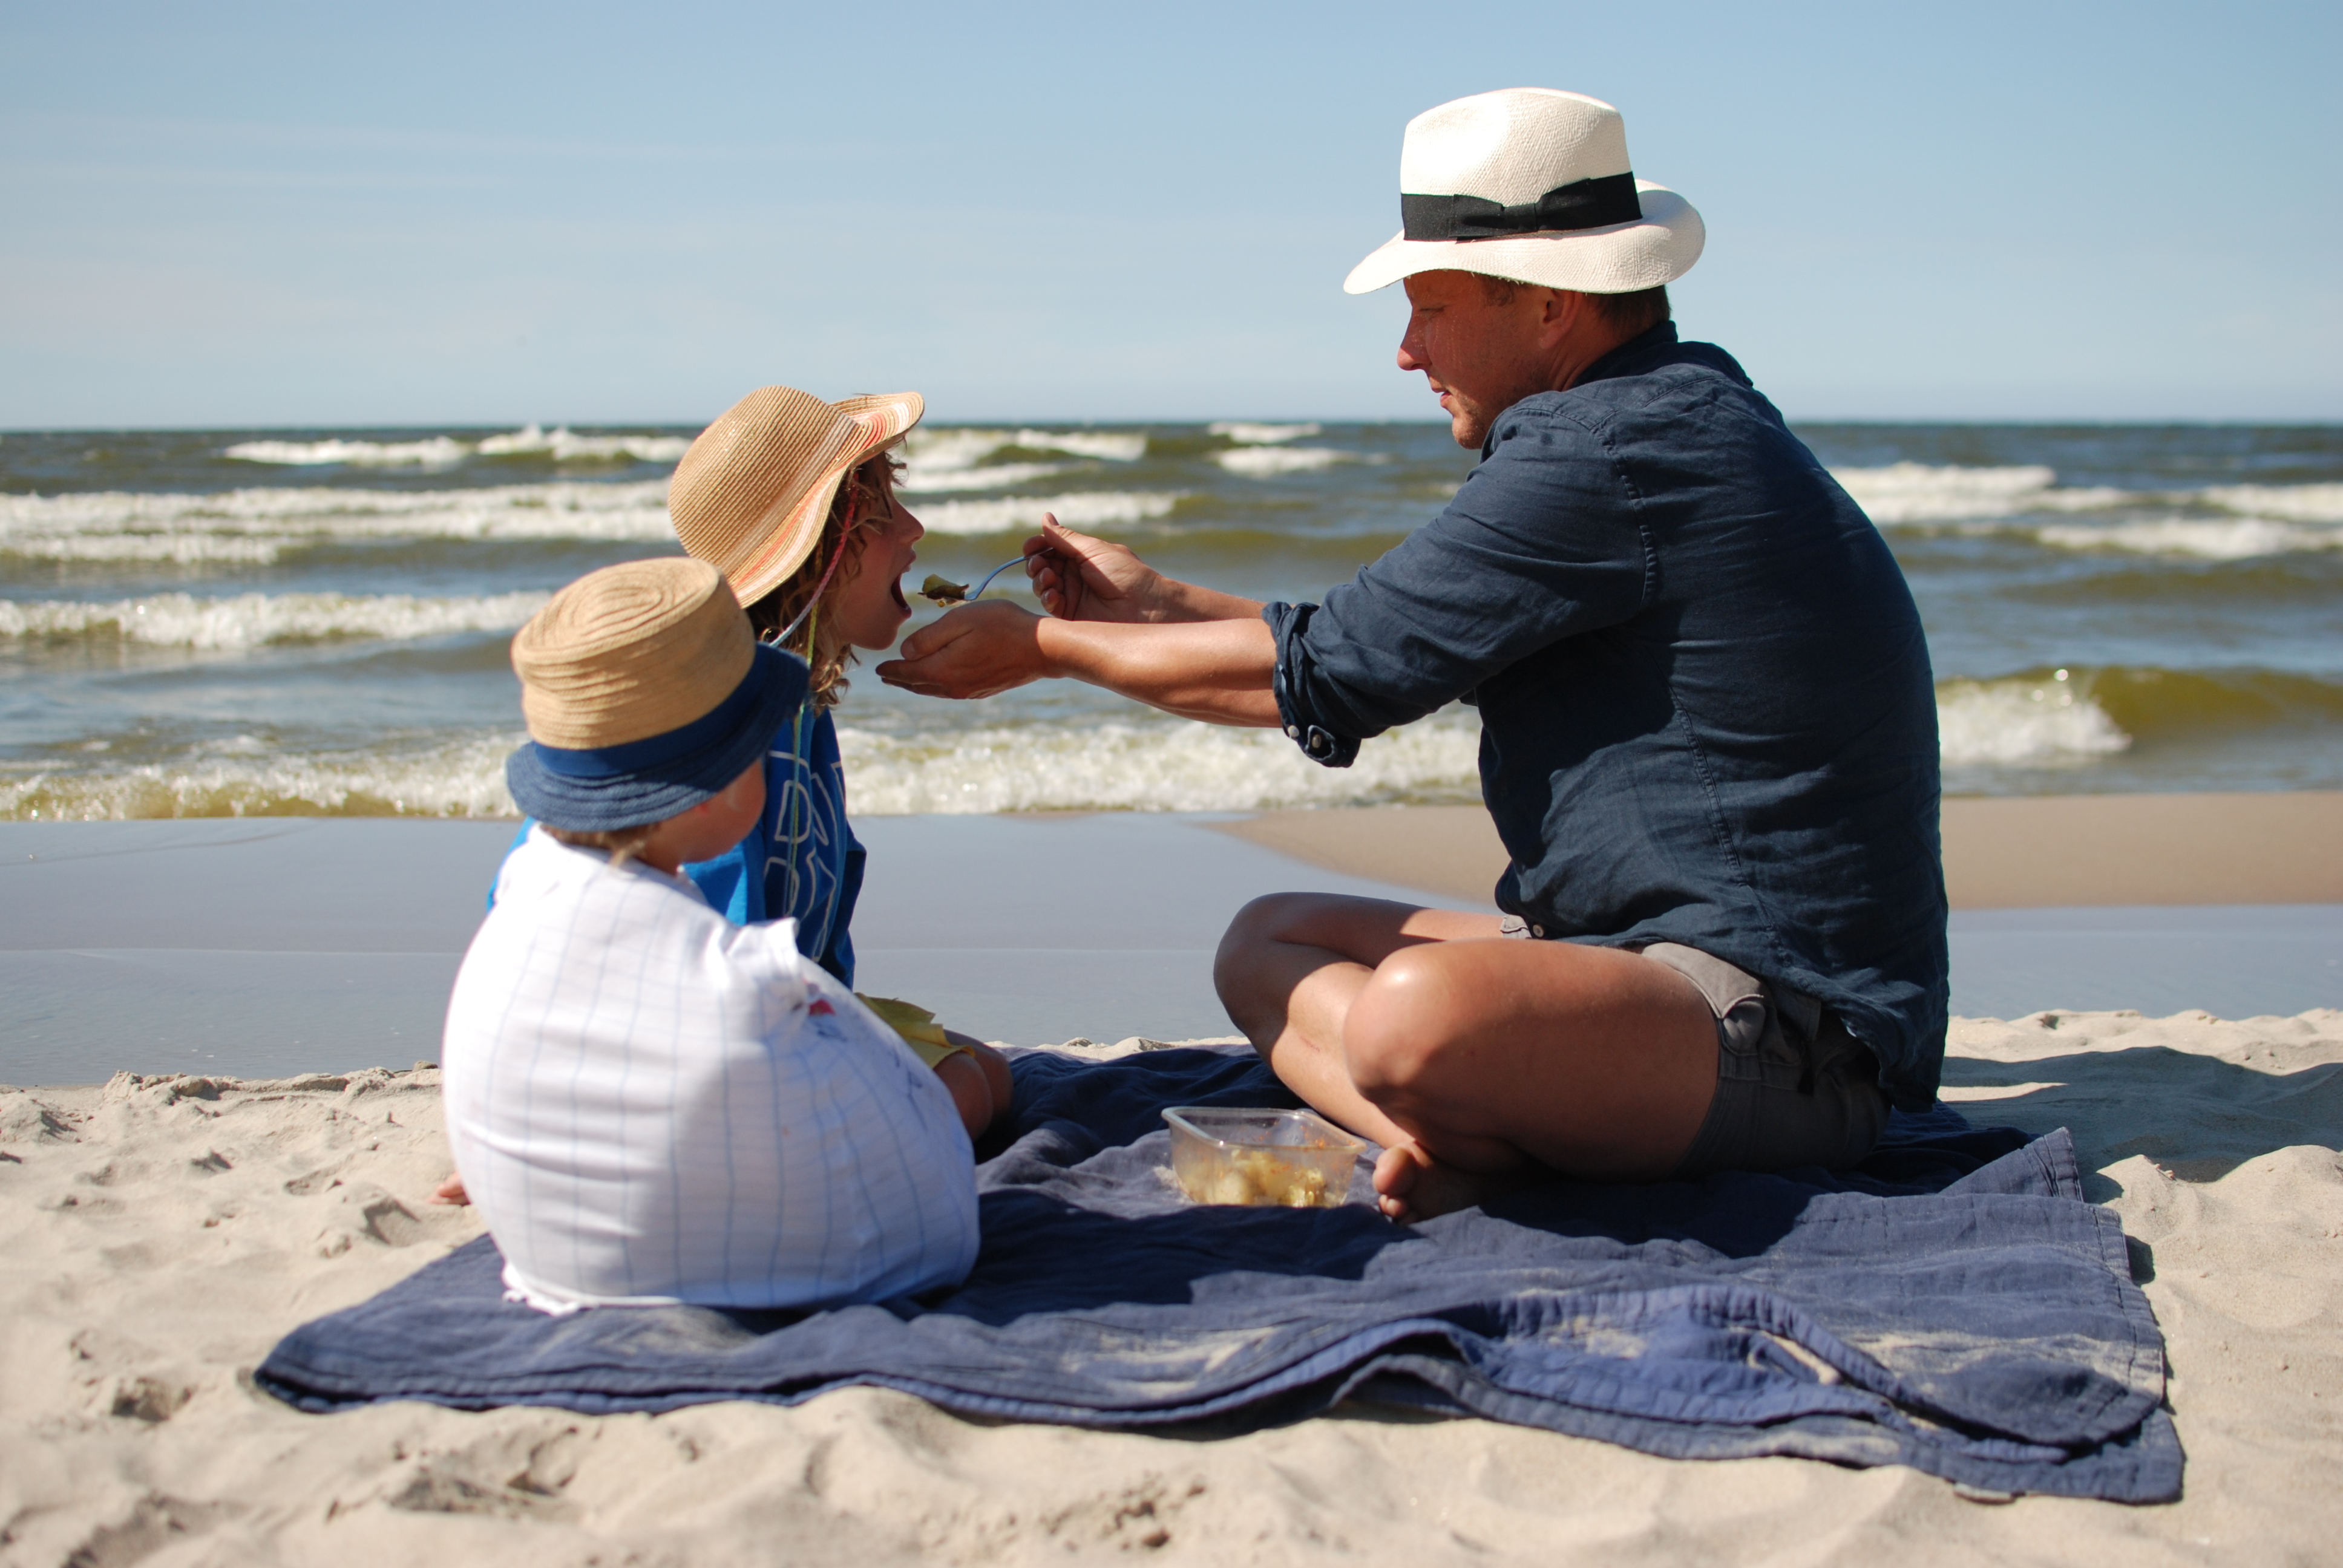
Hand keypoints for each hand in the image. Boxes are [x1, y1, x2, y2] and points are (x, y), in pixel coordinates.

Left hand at [876, 600, 1051, 699]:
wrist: (1043, 649)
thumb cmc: (1003, 626)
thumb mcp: (961, 620)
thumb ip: (929, 637)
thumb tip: (906, 651)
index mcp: (942, 670)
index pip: (907, 671)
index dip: (890, 669)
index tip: (876, 668)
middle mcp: (952, 686)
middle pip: (917, 684)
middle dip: (899, 679)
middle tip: (885, 675)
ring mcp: (969, 691)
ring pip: (933, 690)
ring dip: (916, 684)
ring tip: (905, 678)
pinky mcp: (982, 690)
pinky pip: (949, 691)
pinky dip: (935, 686)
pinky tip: (936, 680)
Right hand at [1021, 516, 1174, 622]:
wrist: (1145, 606)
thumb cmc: (1125, 573)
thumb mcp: (1093, 550)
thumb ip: (1065, 538)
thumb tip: (1045, 517)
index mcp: (1080, 556)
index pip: (1049, 548)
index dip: (1037, 546)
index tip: (1030, 547)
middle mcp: (1074, 574)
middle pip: (1042, 566)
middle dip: (1036, 564)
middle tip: (1041, 565)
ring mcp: (1072, 595)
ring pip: (1042, 586)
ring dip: (1040, 580)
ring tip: (1050, 579)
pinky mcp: (1071, 615)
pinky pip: (1051, 606)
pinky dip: (1047, 599)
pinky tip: (1054, 596)